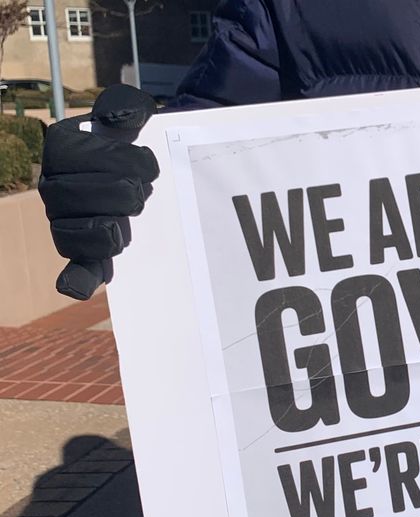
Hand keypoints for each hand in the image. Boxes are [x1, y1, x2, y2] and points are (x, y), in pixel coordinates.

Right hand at [39, 84, 158, 300]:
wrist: (135, 172)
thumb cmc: (126, 146)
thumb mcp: (125, 120)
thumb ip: (124, 109)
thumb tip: (129, 108)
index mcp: (61, 149)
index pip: (83, 159)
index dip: (126, 163)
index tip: (148, 164)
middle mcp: (54, 185)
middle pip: (78, 198)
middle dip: (121, 195)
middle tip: (140, 193)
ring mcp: (65, 219)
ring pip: (76, 233)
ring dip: (110, 228)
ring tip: (125, 222)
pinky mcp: (85, 248)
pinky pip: (75, 266)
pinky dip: (76, 278)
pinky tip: (75, 288)